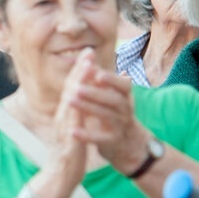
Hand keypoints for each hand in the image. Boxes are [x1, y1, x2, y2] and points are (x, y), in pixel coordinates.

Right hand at [48, 50, 90, 181]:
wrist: (60, 175)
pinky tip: (84, 100)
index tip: (89, 53)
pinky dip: (77, 110)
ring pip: (70, 102)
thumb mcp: (76, 129)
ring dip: (78, 84)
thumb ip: (80, 113)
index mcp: (67, 113)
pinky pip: (72, 123)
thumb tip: (86, 97)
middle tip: (88, 52)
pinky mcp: (69, 141)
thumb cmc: (71, 152)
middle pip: (70, 89)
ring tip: (87, 70)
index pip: (73, 87)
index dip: (81, 69)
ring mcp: (64, 128)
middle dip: (80, 69)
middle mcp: (63, 117)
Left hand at [62, 49, 149, 172]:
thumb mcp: (111, 94)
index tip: (97, 74)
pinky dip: (86, 135)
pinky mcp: (113, 141)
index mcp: (124, 96)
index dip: (112, 80)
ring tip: (69, 100)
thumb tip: (88, 54)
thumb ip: (100, 76)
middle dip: (94, 93)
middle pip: (113, 100)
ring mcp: (120, 126)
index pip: (124, 86)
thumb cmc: (115, 112)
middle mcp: (125, 110)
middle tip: (76, 87)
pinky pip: (100, 139)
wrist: (129, 144)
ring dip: (87, 107)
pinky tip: (73, 131)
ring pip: (106, 116)